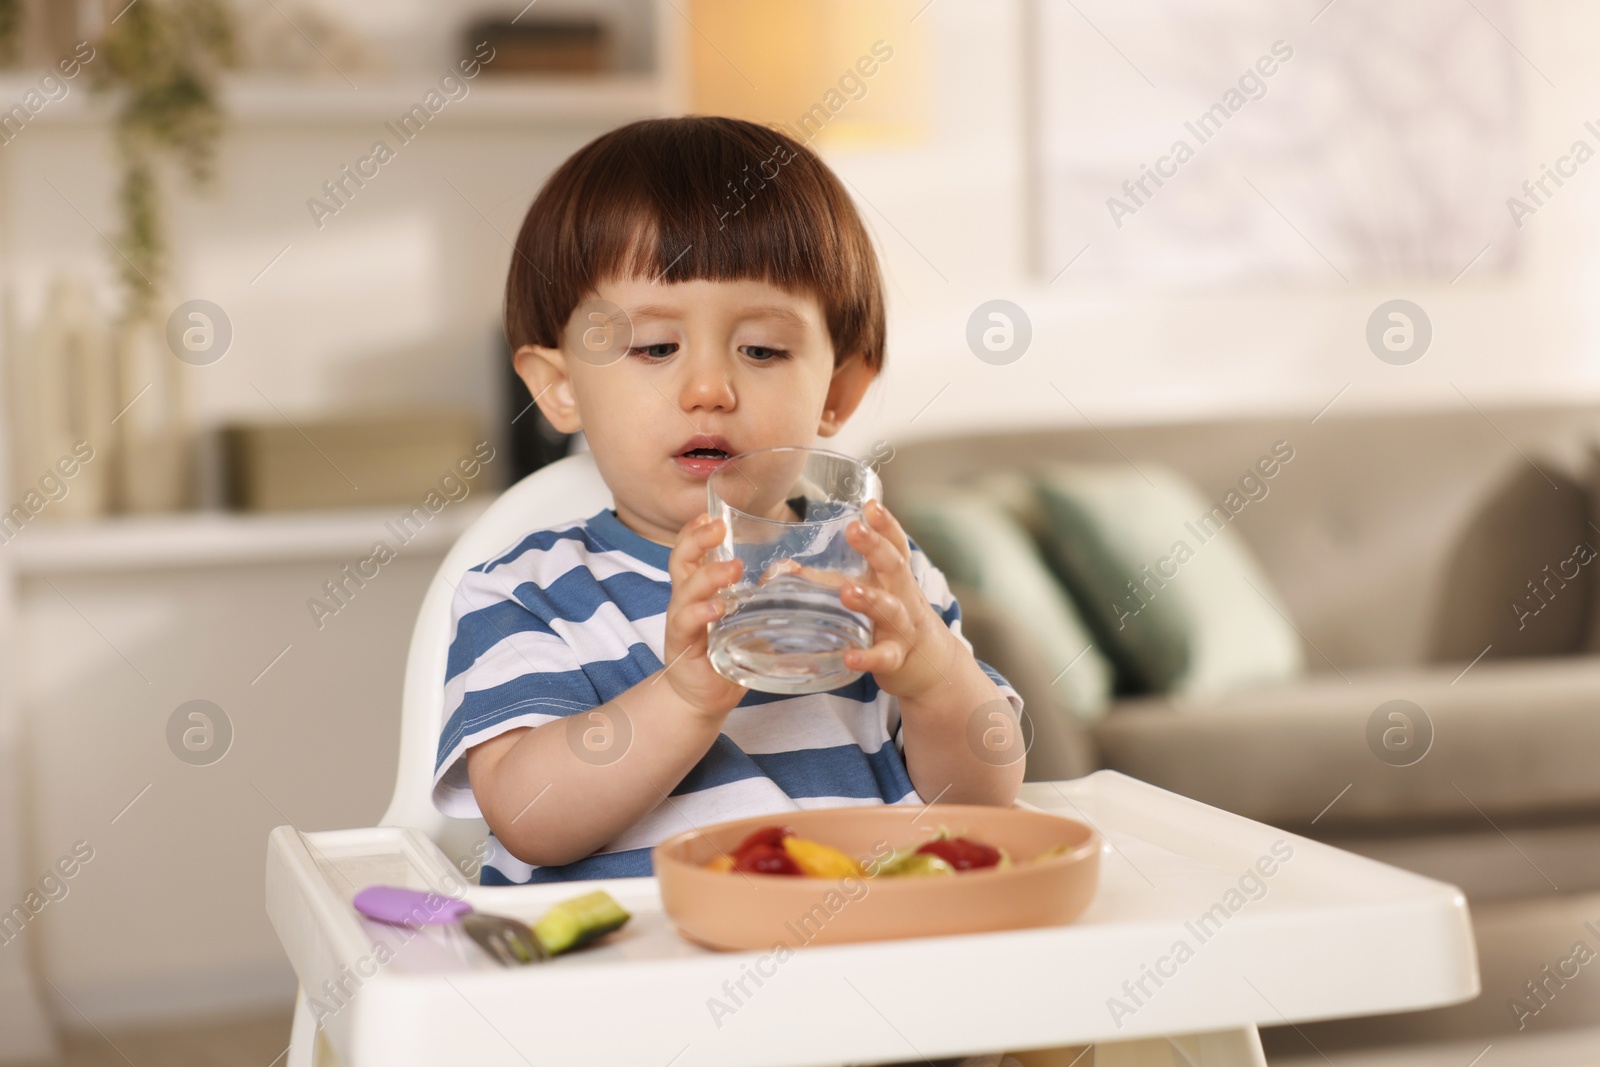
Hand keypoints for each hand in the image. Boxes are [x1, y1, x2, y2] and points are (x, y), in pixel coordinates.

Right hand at [660, 513, 747, 720]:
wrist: (704, 697)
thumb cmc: (725, 654)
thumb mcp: (748, 620)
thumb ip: (764, 597)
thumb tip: (791, 570)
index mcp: (698, 589)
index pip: (690, 551)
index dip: (695, 531)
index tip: (709, 514)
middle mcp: (685, 601)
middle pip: (681, 560)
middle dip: (697, 540)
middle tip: (718, 528)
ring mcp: (681, 622)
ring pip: (685, 589)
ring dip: (708, 576)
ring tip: (733, 568)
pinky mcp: (681, 646)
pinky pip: (686, 623)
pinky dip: (701, 613)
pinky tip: (718, 607)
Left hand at [839, 499, 961, 701]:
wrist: (934, 667)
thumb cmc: (893, 622)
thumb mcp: (873, 595)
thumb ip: (829, 580)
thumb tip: (783, 567)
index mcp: (897, 579)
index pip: (896, 546)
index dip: (886, 525)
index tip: (871, 506)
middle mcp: (905, 598)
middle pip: (895, 567)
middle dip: (875, 547)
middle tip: (854, 530)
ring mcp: (904, 628)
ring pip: (891, 610)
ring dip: (871, 599)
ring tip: (848, 591)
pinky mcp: (897, 659)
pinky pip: (884, 657)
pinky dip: (868, 658)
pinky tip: (850, 657)